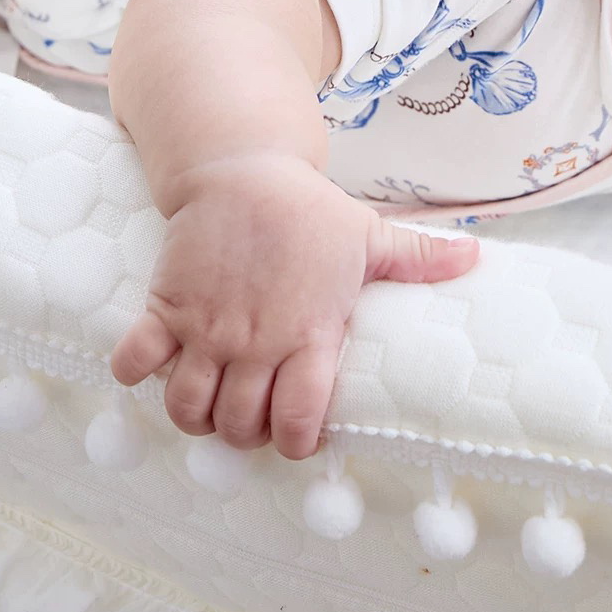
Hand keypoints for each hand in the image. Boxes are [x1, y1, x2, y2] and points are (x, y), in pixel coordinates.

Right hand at [110, 156, 478, 458]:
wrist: (242, 167)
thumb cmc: (307, 211)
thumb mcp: (369, 236)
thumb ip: (419, 259)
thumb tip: (475, 258)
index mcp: (309, 335)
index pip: (297, 421)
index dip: (295, 443)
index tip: (296, 434)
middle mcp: (256, 342)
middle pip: (240, 426)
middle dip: (246, 435)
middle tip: (252, 417)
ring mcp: (207, 328)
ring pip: (188, 408)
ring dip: (196, 418)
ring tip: (209, 403)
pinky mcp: (167, 307)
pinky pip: (136, 361)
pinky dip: (135, 375)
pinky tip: (154, 368)